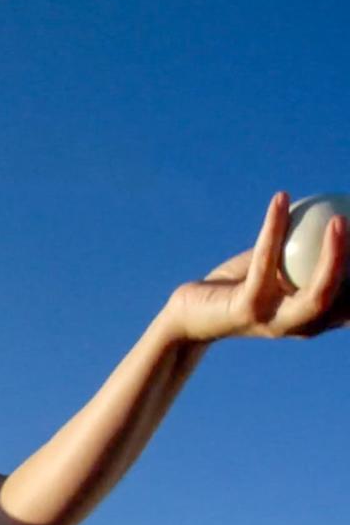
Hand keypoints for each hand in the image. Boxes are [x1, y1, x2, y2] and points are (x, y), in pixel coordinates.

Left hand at [166, 191, 347, 341]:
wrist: (189, 316)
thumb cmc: (237, 286)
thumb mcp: (274, 266)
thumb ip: (301, 249)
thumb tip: (333, 212)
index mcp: (317, 317)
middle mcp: (304, 325)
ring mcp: (277, 322)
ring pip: (318, 293)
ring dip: (334, 255)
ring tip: (339, 218)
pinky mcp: (248, 310)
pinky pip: (265, 262)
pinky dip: (274, 227)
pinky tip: (280, 199)